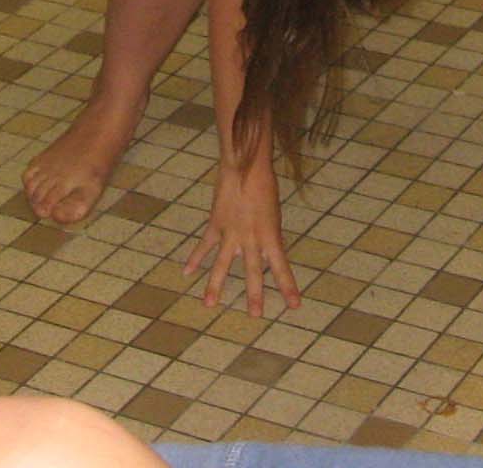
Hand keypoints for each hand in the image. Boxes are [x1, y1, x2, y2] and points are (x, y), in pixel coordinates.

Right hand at [187, 154, 300, 314]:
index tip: (295, 306)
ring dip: (215, 285)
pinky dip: (195, 258)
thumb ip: (269, 237)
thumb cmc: (266, 187)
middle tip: (255, 315)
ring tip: (209, 305)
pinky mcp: (216, 225)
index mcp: (270, 236)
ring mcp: (231, 233)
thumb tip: (265, 255)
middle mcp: (251, 238)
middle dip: (254, 294)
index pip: (281, 267)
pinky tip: (187, 272)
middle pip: (252, 272)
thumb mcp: (274, 215)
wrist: (245, 166)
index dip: (288, 287)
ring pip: (222, 264)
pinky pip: (204, 245)